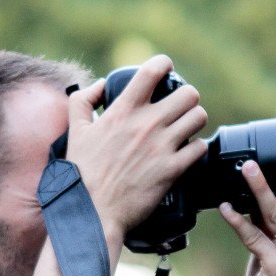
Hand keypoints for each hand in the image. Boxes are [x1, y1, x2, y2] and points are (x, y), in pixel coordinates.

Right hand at [65, 55, 207, 238]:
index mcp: (123, 111)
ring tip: (186, 128)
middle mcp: (146, 124)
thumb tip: (101, 85)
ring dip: (195, 121)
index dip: (164, 65)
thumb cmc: (82, 173)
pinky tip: (187, 152)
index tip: (166, 70)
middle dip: (187, 98)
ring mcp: (161, 146)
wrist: (92, 211)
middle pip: (188, 94)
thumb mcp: (75, 131)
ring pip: (199, 117)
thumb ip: (83, 101)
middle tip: (180, 107)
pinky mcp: (172, 169)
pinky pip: (199, 147)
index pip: (153, 71)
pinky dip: (196, 148)